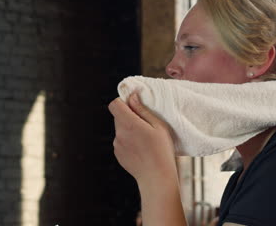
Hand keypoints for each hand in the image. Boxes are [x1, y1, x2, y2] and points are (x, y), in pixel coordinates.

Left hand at [109, 93, 185, 225]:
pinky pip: (121, 141)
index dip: (122, 102)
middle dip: (129, 116)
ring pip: (120, 130)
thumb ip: (142, 110)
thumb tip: (132, 97)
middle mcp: (119, 134)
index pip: (114, 105)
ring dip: (129, 130)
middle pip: (118, 117)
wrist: (156, 177)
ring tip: (145, 140)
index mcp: (129, 124)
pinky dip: (128, 141)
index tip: (133, 105)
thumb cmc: (161, 151)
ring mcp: (117, 145)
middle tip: (145, 124)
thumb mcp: (158, 126)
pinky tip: (141, 149)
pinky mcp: (118, 154)